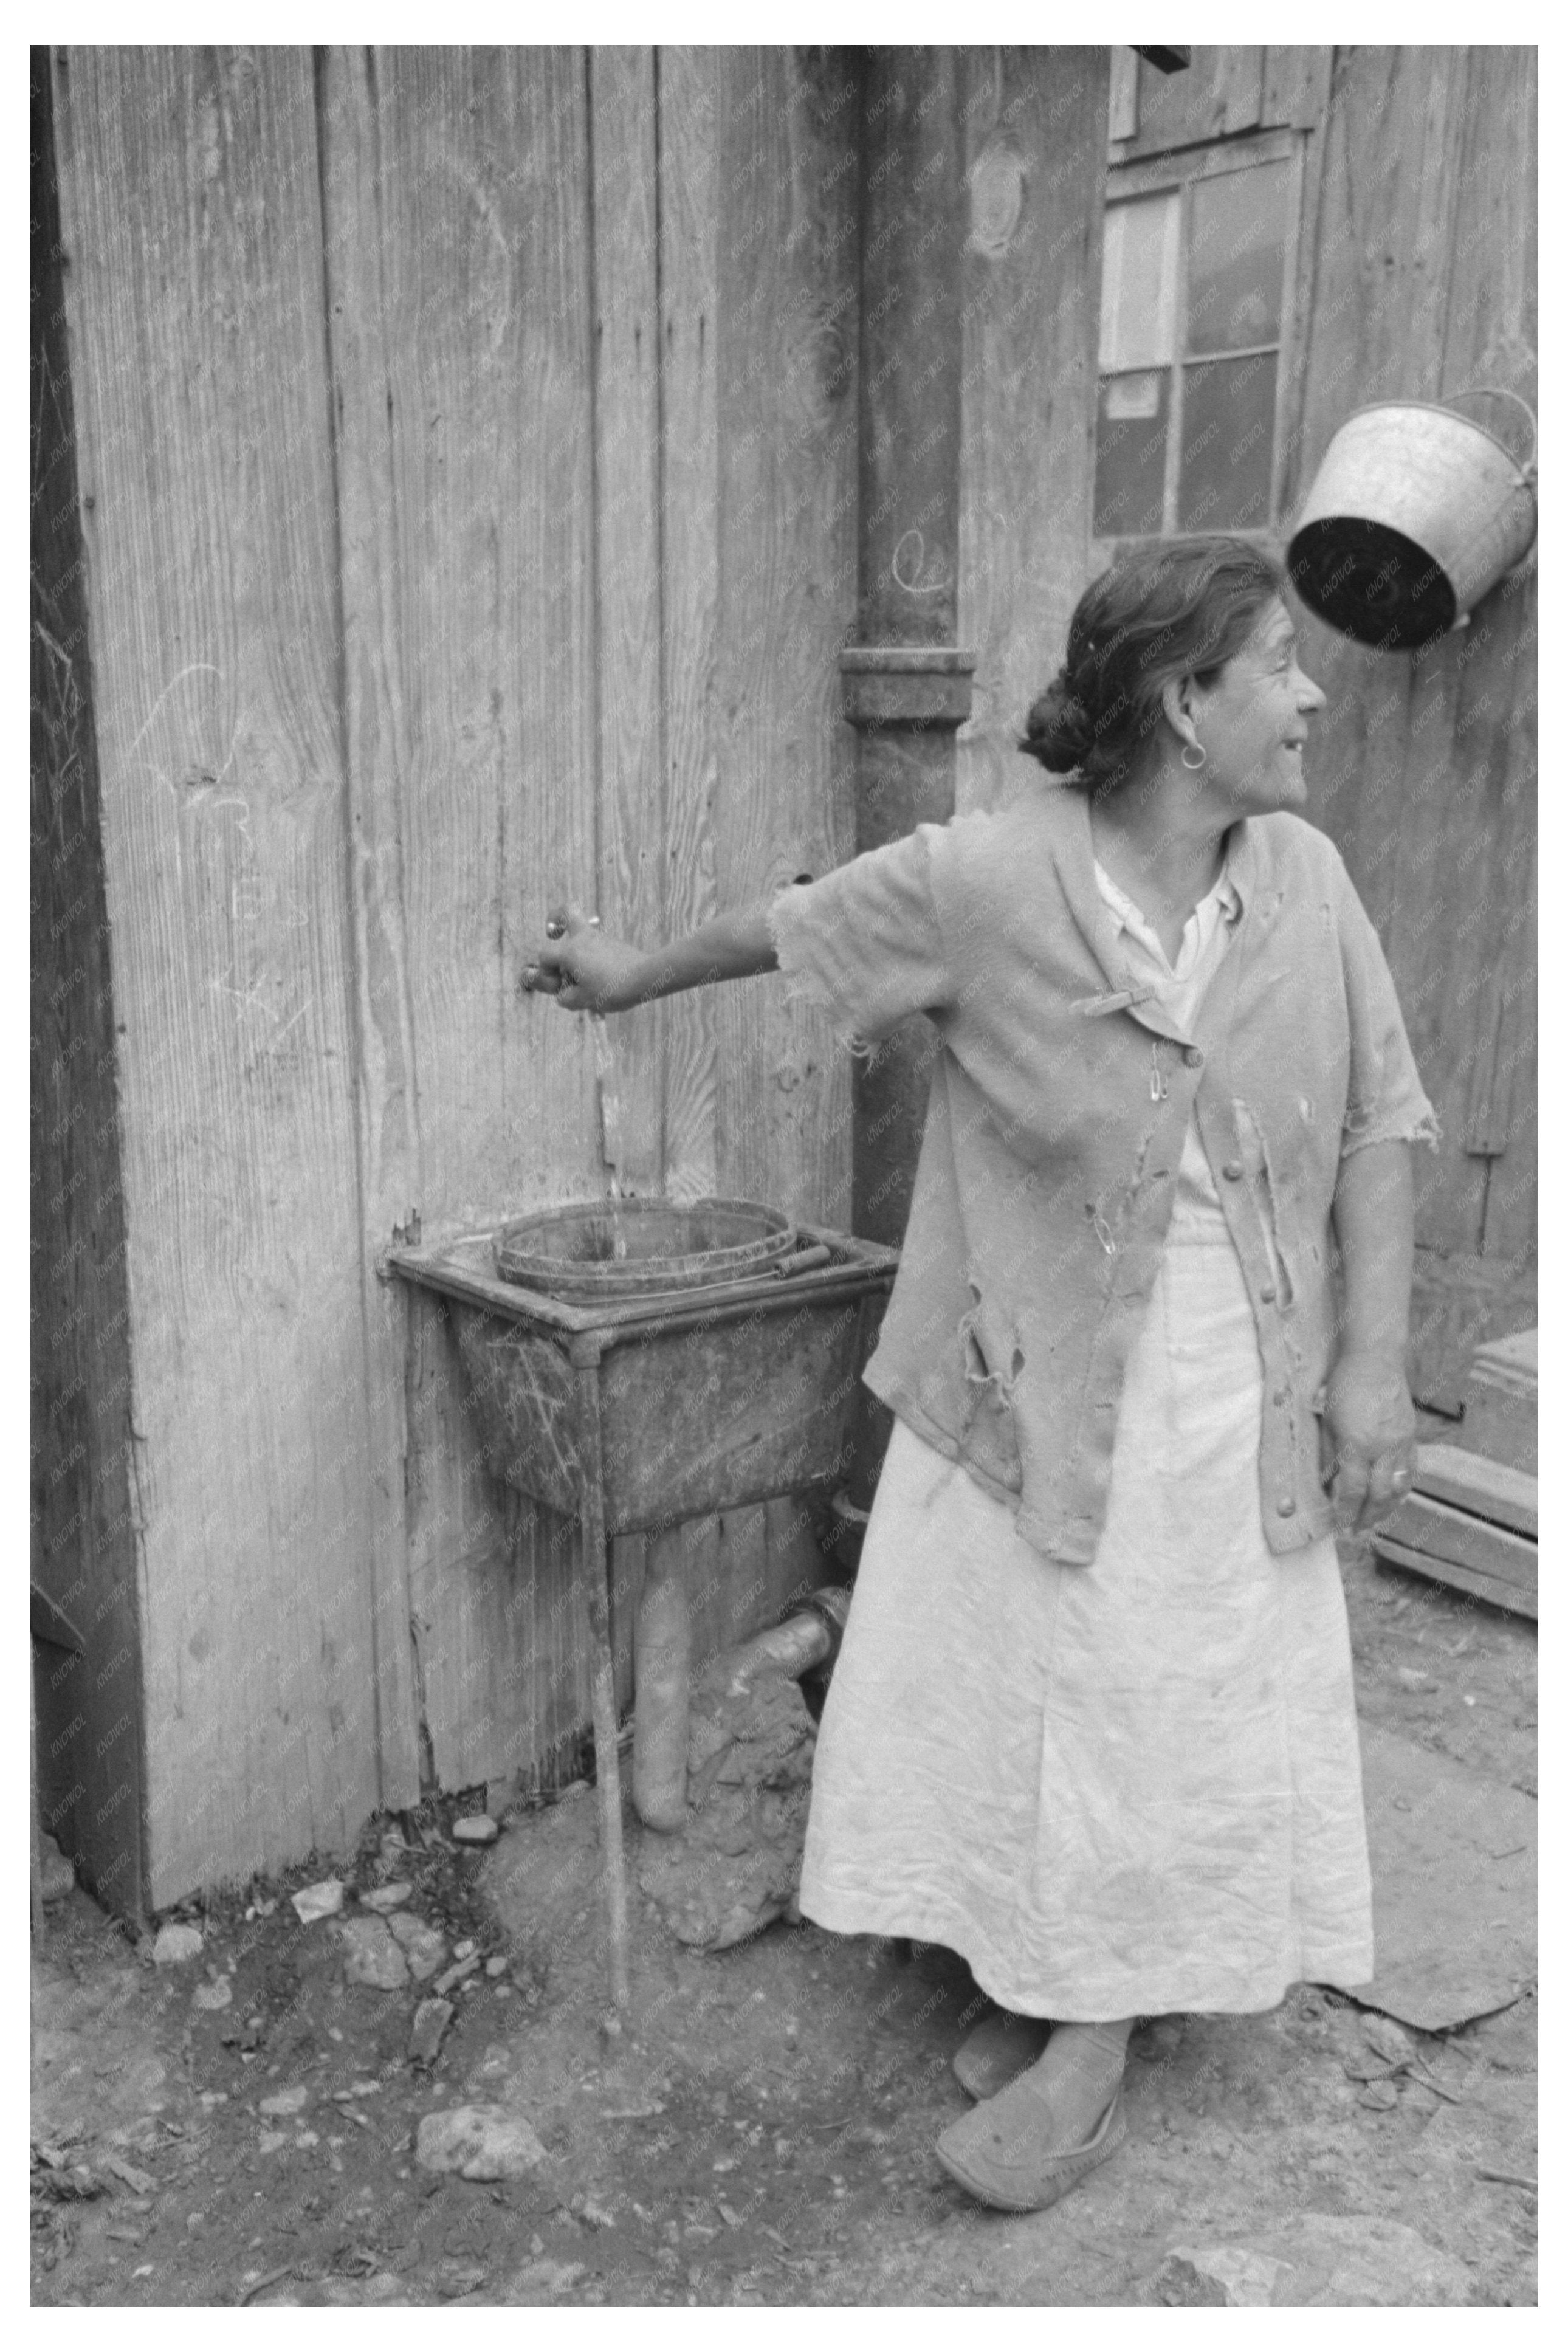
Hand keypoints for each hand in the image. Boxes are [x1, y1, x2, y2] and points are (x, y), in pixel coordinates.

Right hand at [519, 902, 645, 1014]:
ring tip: (586, 980)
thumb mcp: (582, 1000)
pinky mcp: (615, 945)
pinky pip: (600, 950)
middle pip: (567, 913)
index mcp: (570, 952)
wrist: (645, 978)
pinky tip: (605, 987)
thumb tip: (564, 994)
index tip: (557, 985)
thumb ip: (565, 998)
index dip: (545, 972)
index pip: (544, 956)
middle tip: (554, 934)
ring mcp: (601, 939)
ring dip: (579, 953)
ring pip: (584, 934)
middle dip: (557, 920)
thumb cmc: (611, 989)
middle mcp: (583, 939)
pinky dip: (597, 963)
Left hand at [1318, 1350, 1416, 1535]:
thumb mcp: (1327, 1420)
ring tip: (1375, 1519)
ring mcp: (1401, 1441)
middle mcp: (1383, 1447)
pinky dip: (1401, 1487)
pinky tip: (1392, 1495)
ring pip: (1399, 1486)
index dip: (1347, 1512)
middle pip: (1379, 1495)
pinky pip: (1410, 1469)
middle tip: (1358, 1531)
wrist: (1375, 1358)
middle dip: (1368, 1517)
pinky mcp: (1411, 1434)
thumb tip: (1326, 1483)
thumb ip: (1328, 1454)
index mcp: (1358, 1444)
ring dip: (1387, 1507)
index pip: (1353, 1490)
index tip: (1341, 1526)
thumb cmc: (1344, 1385)